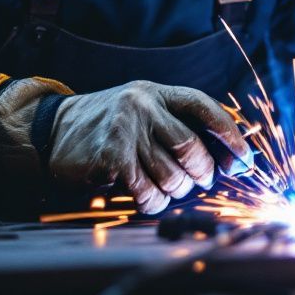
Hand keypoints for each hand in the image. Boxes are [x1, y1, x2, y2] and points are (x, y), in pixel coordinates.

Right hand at [0, 76, 252, 214]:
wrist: (51, 131)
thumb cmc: (106, 126)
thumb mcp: (142, 111)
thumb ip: (177, 126)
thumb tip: (227, 159)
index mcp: (156, 93)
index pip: (204, 108)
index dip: (229, 134)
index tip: (244, 159)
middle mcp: (143, 106)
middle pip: (192, 147)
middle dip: (202, 172)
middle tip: (198, 180)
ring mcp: (126, 130)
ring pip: (173, 174)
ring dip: (176, 190)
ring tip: (167, 187)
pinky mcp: (111, 157)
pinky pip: (148, 191)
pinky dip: (154, 202)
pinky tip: (147, 197)